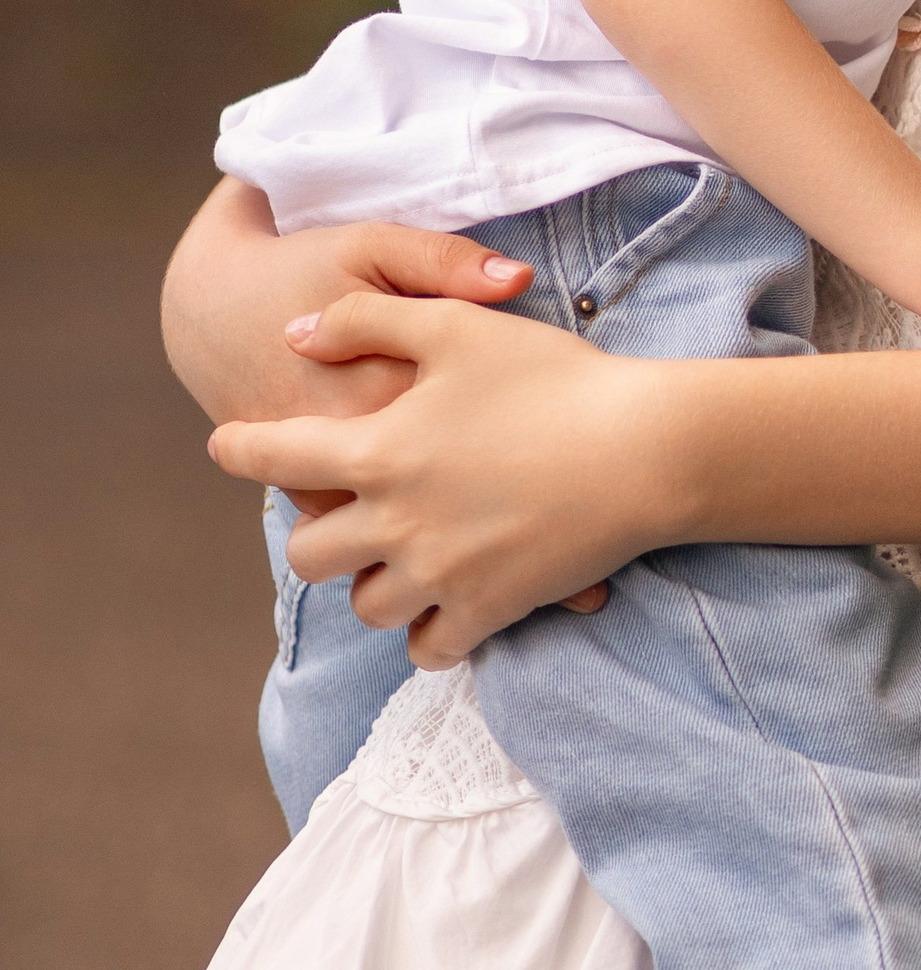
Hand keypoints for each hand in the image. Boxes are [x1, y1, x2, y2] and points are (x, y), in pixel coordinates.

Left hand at [211, 294, 675, 664]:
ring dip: (373, 582)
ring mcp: (438, 574)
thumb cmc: (554, 378)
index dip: (242, 449)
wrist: (644, 450)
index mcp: (379, 450)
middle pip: (308, 555)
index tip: (227, 446)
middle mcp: (394, 521)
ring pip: (366, 605)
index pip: (276, 458)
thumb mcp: (456, 327)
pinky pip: (428, 647)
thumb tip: (295, 334)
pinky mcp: (485, 610)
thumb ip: (364, 322)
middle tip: (345, 513)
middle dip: (316, 533)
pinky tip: (444, 599)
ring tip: (403, 555)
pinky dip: (426, 630)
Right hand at [255, 227, 535, 498]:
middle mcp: (354, 445)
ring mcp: (326, 479)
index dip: (512, 396)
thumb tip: (519, 279)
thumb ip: (446, 263)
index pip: (482, 411)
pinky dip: (401, 497)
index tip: (518, 375)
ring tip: (466, 439)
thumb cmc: (304, 267)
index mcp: (384, 381)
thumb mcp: (375, 247)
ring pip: (413, 506)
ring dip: (446, 482)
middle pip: (455, 468)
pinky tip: (423, 458)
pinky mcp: (309, 494)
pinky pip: (373, 518)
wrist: (210, 308)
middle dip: (487, 448)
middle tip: (500, 413)